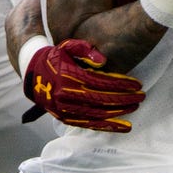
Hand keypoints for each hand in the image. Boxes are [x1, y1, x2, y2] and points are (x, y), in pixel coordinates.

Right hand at [21, 39, 143, 132]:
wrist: (32, 74)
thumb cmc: (55, 57)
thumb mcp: (67, 46)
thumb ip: (85, 49)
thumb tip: (103, 61)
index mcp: (69, 76)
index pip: (101, 82)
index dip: (121, 84)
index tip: (137, 85)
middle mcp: (67, 94)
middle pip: (102, 99)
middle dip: (124, 99)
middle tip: (141, 97)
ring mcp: (65, 109)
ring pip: (97, 114)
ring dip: (119, 112)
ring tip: (135, 108)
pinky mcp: (65, 118)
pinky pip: (89, 125)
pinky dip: (107, 126)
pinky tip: (122, 127)